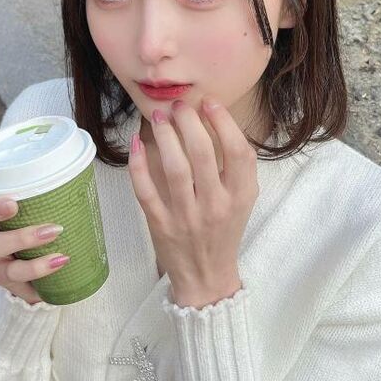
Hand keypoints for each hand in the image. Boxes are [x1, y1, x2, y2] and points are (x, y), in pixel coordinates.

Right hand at [0, 172, 69, 304]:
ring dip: (24, 238)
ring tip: (54, 232)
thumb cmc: (40, 234)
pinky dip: (38, 269)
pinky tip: (59, 260)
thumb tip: (81, 170)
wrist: (42, 279)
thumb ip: (49, 193)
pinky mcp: (5, 281)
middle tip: (13, 205)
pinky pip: (16, 277)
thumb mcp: (40, 213)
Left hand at [127, 97, 258, 307]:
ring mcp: (186, 217)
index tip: (209, 103)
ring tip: (160, 115)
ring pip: (174, 168)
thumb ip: (238, 167)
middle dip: (189, 121)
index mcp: (240, 197)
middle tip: (179, 105)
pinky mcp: (161, 225)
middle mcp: (215, 206)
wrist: (207, 276)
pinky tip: (137, 143)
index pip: (238, 152)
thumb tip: (216, 121)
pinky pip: (145, 191)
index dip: (224, 123)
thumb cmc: (224, 230)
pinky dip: (138, 165)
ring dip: (165, 136)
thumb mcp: (243, 200)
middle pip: (202, 154)